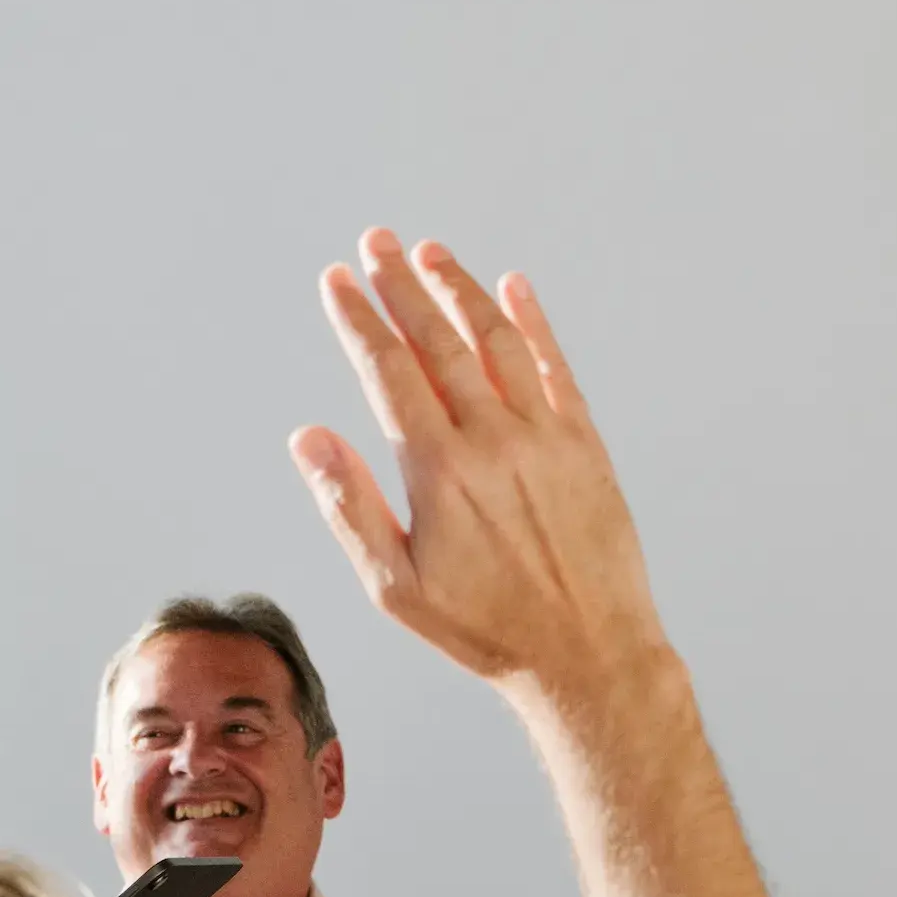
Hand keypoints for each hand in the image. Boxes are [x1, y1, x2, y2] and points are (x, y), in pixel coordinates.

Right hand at [293, 230, 659, 698]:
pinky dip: (533, 323)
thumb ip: (349, 506)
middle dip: (402, 285)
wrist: (588, 655)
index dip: (360, 319)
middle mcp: (492, 439)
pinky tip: (514, 289)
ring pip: (496, 341)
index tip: (339, 281)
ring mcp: (544, 436)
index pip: (388, 370)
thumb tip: (308, 439)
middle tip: (377, 242)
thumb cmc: (488, 630)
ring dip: (461, 291)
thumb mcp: (396, 587)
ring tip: (432, 253)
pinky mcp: (584, 444)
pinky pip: (554, 367)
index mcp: (439, 470)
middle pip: (438, 341)